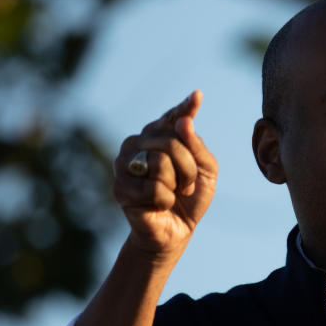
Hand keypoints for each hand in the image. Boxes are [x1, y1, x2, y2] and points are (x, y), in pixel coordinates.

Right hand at [113, 90, 217, 259]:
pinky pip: (154, 188)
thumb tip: (183, 122)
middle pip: (171, 142)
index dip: (184, 108)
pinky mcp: (120, 187)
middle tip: (187, 184)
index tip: (197, 96)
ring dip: (177, 184)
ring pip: (161, 163)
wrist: (177, 229)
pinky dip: (166, 199)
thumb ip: (197, 146)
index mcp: (158, 135)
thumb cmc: (189, 197)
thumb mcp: (205, 170)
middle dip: (188, 167)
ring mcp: (124, 163)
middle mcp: (137, 143)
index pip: (172, 117)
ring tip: (172, 193)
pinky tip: (159, 204)